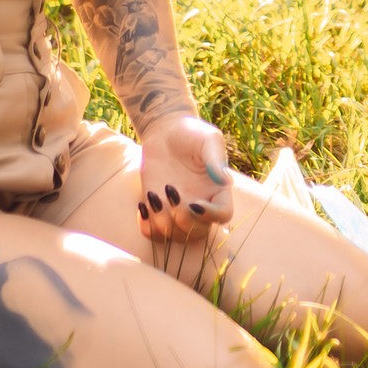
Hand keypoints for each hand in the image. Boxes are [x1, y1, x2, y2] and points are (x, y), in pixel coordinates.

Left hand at [136, 113, 235, 242]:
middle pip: (198, 233)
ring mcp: (179, 210)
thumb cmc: (192, 133)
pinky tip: (144, 205)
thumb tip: (224, 179)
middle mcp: (200, 205)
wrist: (165, 132)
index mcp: (217, 191)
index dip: (210, 215)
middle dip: (183, 220)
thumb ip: (216, 158)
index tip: (195, 202)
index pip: (223, 215)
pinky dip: (147, 226)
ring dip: (162, 221)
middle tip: (171, 193)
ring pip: (175, 235)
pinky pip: (154, 233)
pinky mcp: (158, 210)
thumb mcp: (208, 139)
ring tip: (154, 195)